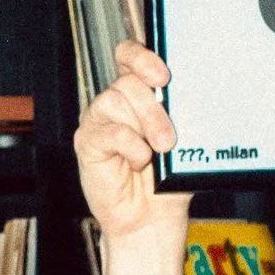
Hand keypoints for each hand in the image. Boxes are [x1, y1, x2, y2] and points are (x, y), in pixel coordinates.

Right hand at [76, 41, 185, 245]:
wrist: (152, 218)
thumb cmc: (168, 180)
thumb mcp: (182, 140)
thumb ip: (179, 113)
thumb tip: (188, 92)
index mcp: (138, 95)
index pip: (129, 56)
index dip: (142, 56)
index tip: (163, 75)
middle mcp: (116, 104)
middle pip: (128, 81)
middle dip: (154, 107)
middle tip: (169, 138)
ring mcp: (99, 121)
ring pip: (115, 100)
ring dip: (144, 125)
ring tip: (158, 151)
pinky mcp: (87, 142)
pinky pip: (109, 131)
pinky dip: (130, 147)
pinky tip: (137, 162)